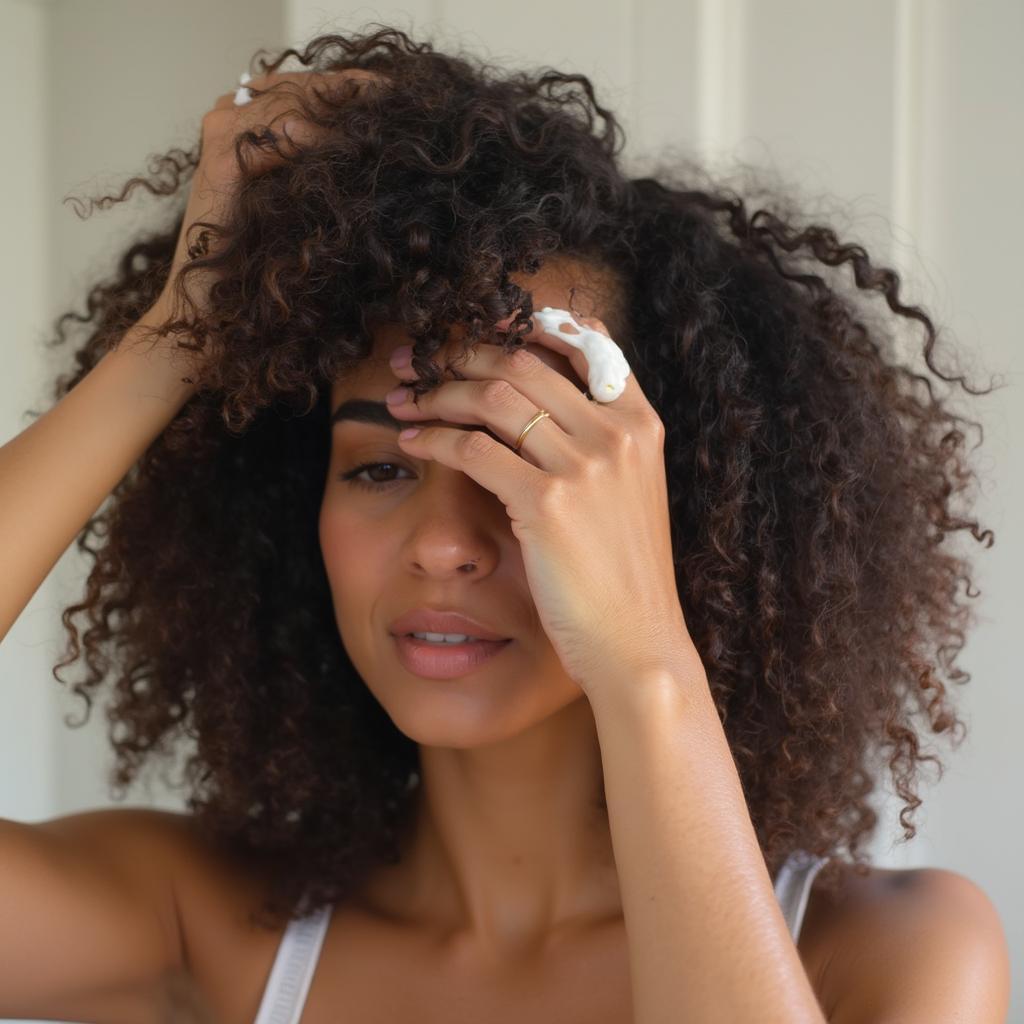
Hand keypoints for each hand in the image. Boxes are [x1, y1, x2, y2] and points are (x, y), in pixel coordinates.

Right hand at [150, 67, 383, 373]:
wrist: (217, 312)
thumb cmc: (265, 270)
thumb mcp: (306, 210)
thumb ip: (328, 171)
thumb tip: (385, 149)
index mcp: (254, 121)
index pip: (311, 85)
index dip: (357, 86)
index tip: (404, 96)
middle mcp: (234, 117)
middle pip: (305, 85)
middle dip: (357, 91)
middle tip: (403, 99)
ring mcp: (223, 133)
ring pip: (294, 101)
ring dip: (343, 110)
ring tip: (385, 119)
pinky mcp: (222, 158)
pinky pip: (278, 134)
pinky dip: (316, 138)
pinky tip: (350, 148)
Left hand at [386, 313, 695, 696]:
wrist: (637, 643)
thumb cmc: (623, 575)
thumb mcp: (629, 493)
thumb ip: (598, 442)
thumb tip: (537, 405)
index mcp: (640, 423)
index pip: (586, 342)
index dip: (527, 324)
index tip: (479, 327)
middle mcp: (616, 433)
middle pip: (525, 361)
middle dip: (461, 353)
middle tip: (417, 359)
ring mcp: (586, 464)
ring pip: (493, 396)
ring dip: (438, 391)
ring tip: (402, 398)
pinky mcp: (548, 502)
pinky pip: (473, 448)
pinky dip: (435, 438)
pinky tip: (412, 441)